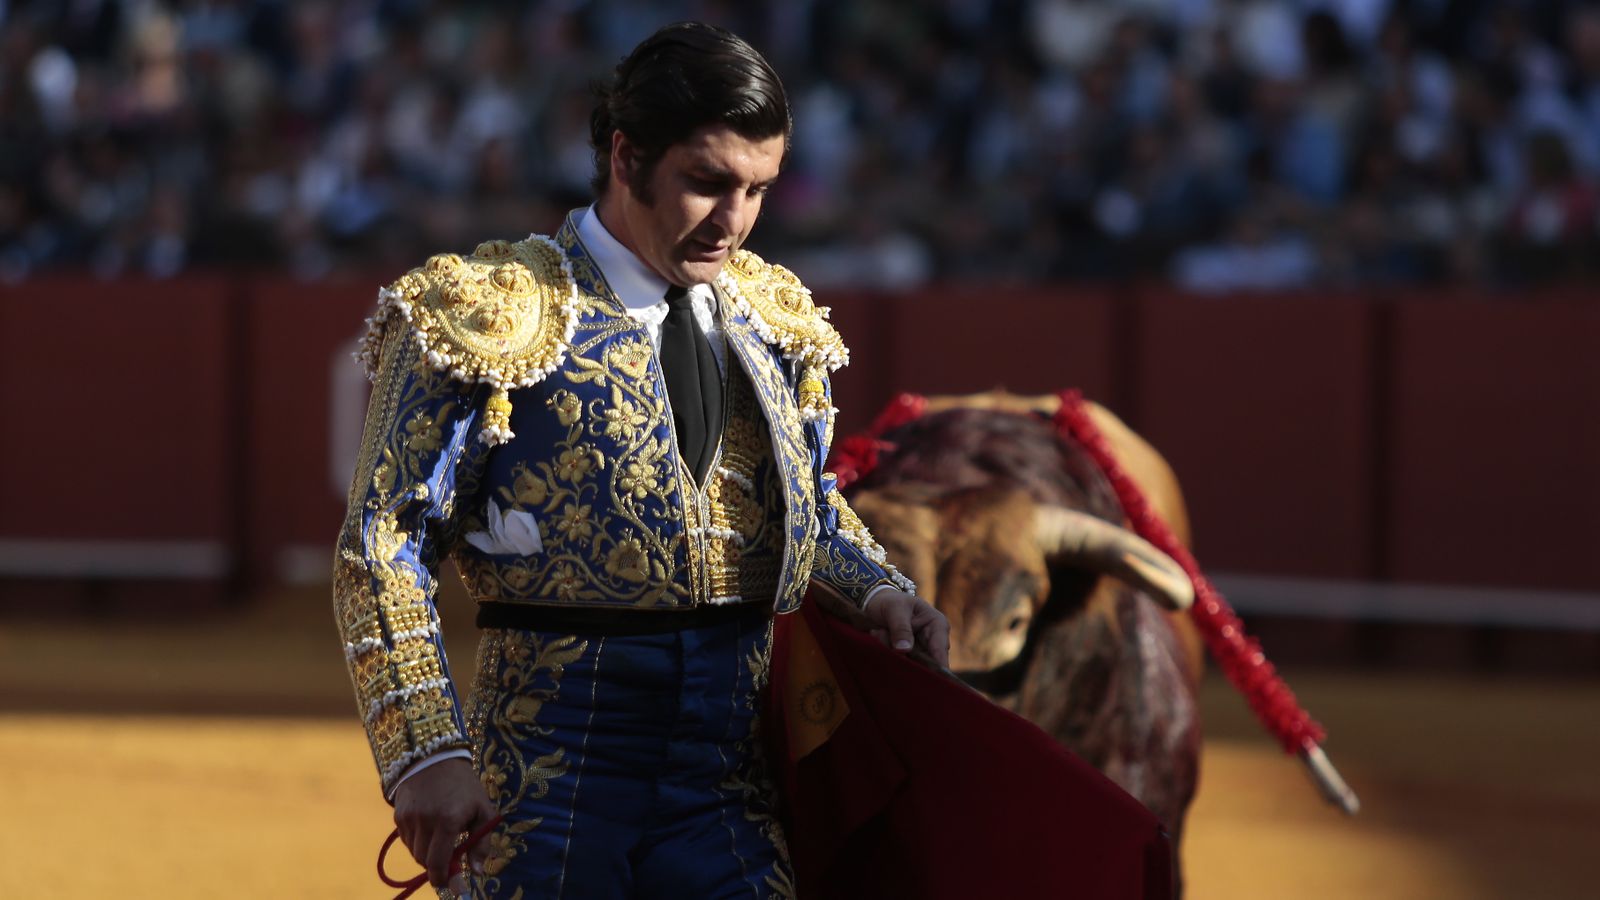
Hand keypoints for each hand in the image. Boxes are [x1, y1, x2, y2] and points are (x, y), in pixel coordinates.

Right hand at [392, 758, 498, 889]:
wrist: (435, 758)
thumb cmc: (465, 786)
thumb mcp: (482, 810)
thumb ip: (481, 843)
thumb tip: (477, 872)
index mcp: (448, 820)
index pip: (438, 862)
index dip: (443, 879)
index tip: (451, 887)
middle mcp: (425, 821)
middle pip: (425, 861)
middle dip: (437, 866)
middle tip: (449, 859)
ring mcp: (408, 818)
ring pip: (415, 852)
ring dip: (427, 854)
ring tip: (440, 837)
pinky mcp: (398, 816)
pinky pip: (407, 840)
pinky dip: (418, 842)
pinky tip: (428, 828)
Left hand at [863, 588, 949, 668]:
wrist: (876, 603)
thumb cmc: (891, 602)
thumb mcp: (895, 609)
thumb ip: (900, 629)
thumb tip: (904, 650)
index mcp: (937, 625)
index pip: (940, 649)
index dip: (937, 666)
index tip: (928, 677)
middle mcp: (932, 641)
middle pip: (926, 662)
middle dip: (904, 655)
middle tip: (883, 635)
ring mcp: (919, 651)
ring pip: (909, 664)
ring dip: (891, 652)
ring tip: (879, 630)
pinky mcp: (906, 657)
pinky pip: (898, 663)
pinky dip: (886, 653)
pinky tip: (877, 635)